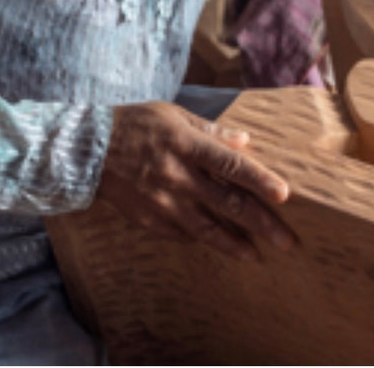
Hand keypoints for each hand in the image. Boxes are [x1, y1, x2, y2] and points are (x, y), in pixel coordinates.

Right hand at [95, 101, 294, 261]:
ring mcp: (163, 203)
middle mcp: (179, 177)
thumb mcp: (174, 116)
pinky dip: (202, 239)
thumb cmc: (135, 125)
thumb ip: (210, 131)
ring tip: (257, 256)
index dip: (259, 180)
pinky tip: (220, 246)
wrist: (87, 151)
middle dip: (260, 223)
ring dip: (235, 244)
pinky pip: (182, 234)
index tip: (284, 195)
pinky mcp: (149, 221)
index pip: (232, 165)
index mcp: (187, 146)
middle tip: (286, 241)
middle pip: (227, 203)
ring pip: (207, 229)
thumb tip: (245, 141)